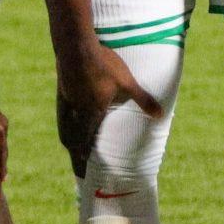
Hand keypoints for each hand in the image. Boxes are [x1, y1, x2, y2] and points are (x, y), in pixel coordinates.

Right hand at [53, 41, 163, 173]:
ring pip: (65, 126)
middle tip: (77, 168)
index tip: (82, 176)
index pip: (85, 144)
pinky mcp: (63, 90)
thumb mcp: (127, 82)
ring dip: (68, 140)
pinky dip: (64, 123)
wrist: (76, 47)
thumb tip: (160, 115)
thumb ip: (143, 100)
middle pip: (71, 140)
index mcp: (91, 114)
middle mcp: (76, 112)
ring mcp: (67, 101)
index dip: (83, 161)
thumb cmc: (104, 65)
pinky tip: (68, 119)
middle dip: (75, 155)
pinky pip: (63, 113)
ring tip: (71, 147)